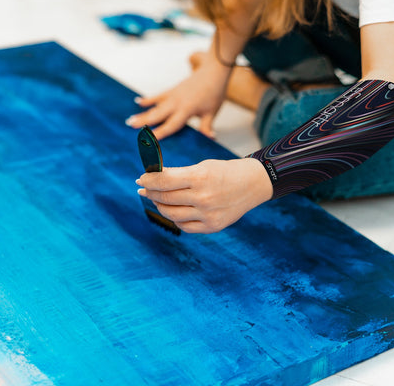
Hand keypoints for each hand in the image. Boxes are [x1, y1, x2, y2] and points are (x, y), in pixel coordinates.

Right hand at [126, 56, 231, 139]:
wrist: (213, 71)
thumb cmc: (214, 92)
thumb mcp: (212, 112)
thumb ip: (207, 127)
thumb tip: (210, 139)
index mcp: (187, 110)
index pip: (171, 125)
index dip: (160, 133)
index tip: (150, 140)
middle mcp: (176, 103)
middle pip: (157, 115)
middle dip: (143, 122)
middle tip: (130, 127)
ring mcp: (172, 95)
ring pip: (154, 107)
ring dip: (142, 113)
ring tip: (129, 120)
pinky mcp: (172, 90)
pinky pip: (157, 96)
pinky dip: (148, 100)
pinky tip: (138, 102)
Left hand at [137, 158, 272, 233]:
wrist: (252, 184)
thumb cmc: (224, 172)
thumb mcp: (202, 167)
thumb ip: (178, 174)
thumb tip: (152, 180)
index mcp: (200, 177)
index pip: (164, 181)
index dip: (148, 180)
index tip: (141, 179)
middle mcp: (204, 197)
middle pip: (165, 198)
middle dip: (150, 192)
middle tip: (144, 189)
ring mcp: (208, 214)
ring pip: (171, 214)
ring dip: (159, 206)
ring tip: (156, 199)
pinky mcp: (213, 226)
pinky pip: (184, 226)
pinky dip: (175, 218)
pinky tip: (173, 210)